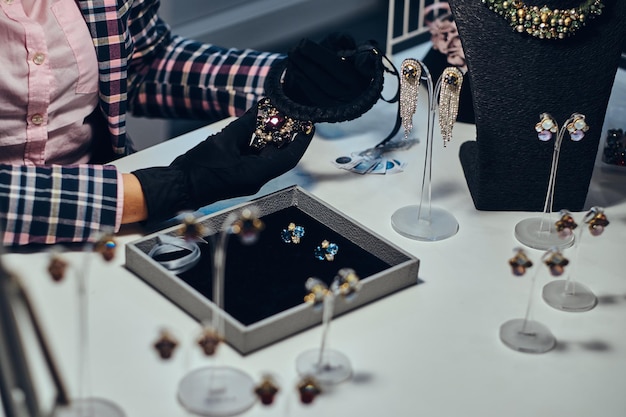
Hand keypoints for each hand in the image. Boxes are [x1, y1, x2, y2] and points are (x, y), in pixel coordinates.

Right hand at [132, 102, 313, 221]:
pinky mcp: (240, 175)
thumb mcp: (224, 140)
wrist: (179, 186)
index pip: (289, 157)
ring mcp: (248, 178)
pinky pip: (255, 157)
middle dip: (286, 134)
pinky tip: (256, 126)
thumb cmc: (198, 169)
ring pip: (267, 155)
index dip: (301, 140)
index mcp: (256, 174)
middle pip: (280, 155)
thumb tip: (261, 110)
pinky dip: (257, 142)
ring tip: (274, 116)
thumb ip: (246, 125)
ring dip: (271, 136)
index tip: (308, 125)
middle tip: (289, 114)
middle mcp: (256, 179)